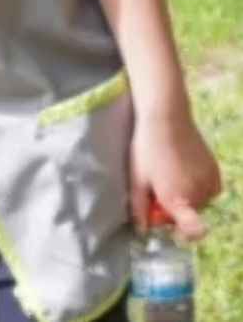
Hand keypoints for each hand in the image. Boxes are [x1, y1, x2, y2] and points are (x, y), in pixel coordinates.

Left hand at [130, 106, 222, 238]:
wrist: (167, 119)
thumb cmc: (146, 150)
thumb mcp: (136, 180)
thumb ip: (139, 208)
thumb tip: (143, 231)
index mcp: (178, 201)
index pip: (193, 231)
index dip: (181, 232)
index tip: (166, 221)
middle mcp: (200, 196)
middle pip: (188, 215)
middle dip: (173, 208)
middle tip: (157, 187)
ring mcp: (211, 184)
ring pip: (198, 202)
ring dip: (186, 195)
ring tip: (169, 173)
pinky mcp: (217, 173)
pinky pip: (208, 190)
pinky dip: (197, 185)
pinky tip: (183, 169)